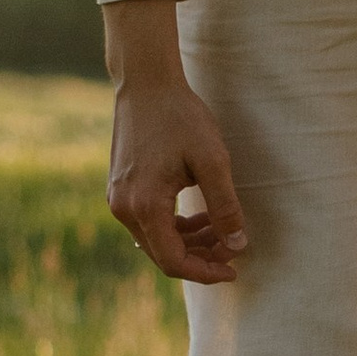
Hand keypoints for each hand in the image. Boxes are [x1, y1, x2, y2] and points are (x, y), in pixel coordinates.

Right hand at [103, 1, 246, 283]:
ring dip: (190, 241)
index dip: (205, 271)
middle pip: (163, 254)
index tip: (234, 268)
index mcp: (144, 206)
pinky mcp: (121, 189)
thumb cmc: (181, 118)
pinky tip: (201, 215)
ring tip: (223, 228)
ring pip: (156, 239)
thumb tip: (237, 245)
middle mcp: (124, 208)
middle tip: (234, 248)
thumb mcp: (212, 161)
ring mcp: (118, 199)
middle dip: (201, 257)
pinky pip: (149, 222)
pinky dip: (175, 226)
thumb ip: (225, 206)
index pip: (173, 261)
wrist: (146, 84)